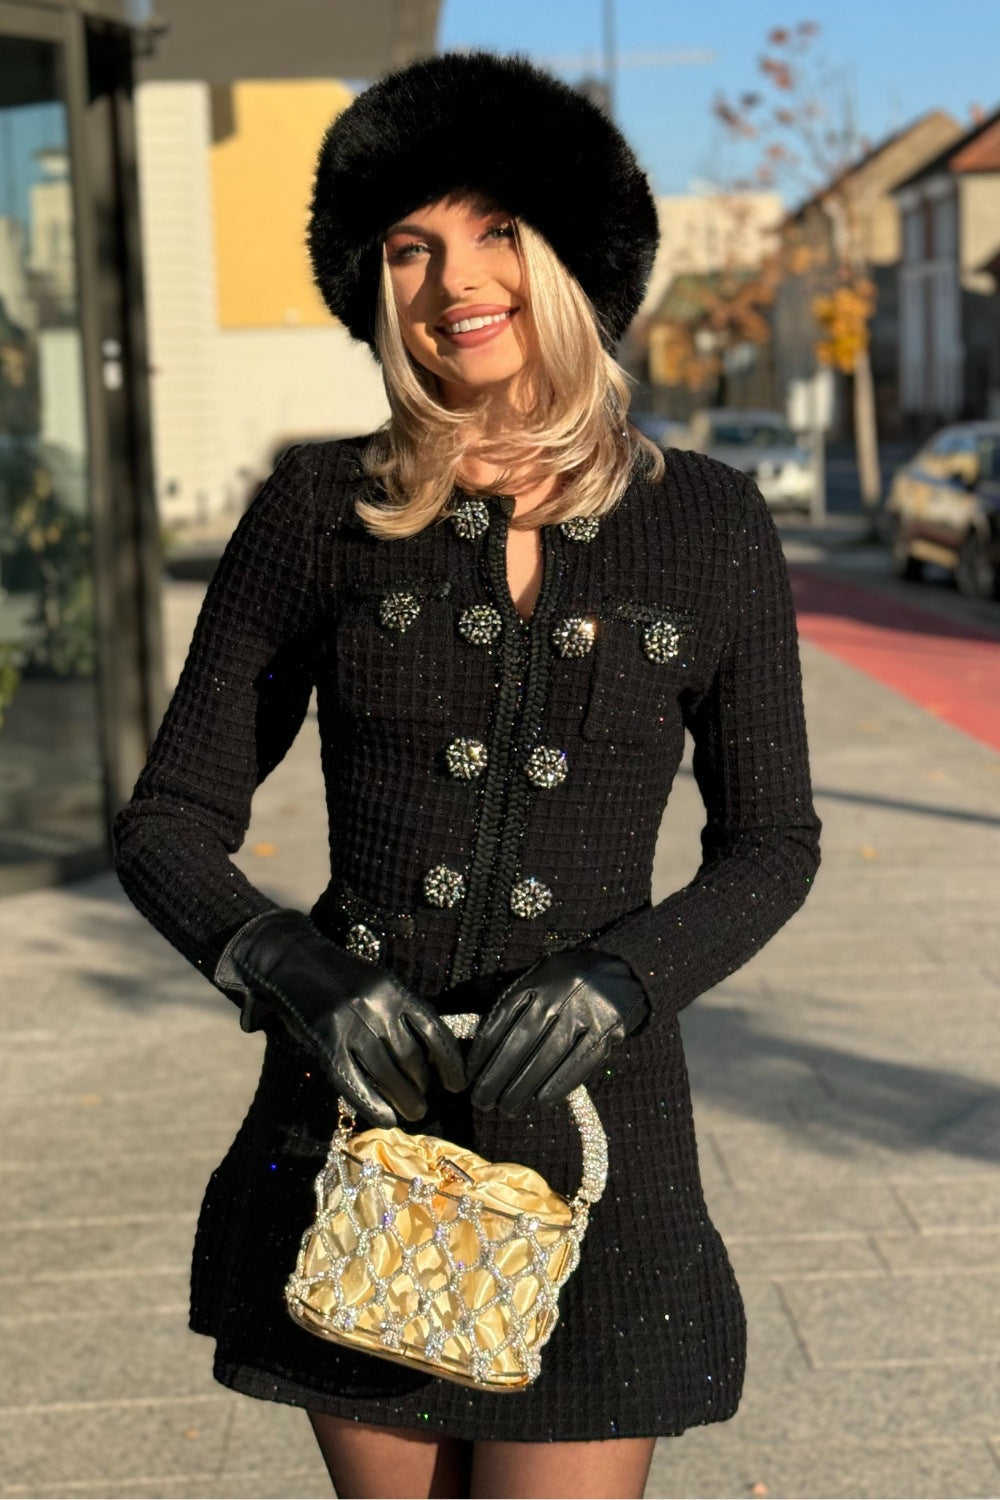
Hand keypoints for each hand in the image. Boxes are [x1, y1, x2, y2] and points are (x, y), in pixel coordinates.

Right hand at [213, 908, 465, 1127]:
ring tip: (412, 1113)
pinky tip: (387, 1117)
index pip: (434, 1030)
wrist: (291, 958)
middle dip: (422, 1086)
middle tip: (425, 1105)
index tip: (457, 1084)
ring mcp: (350, 1023)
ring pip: (386, 1073)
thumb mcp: (375, 985)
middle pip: (411, 1057)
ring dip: (404, 1099)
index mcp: (395, 989)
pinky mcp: (325, 1040)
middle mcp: (377, 1005)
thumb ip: (397, 1015)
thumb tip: (427, 1059)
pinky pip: (353, 1080)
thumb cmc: (338, 977)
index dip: (449, 1062)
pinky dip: (372, 1104)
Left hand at [465, 947, 648, 1117]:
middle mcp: (559, 996)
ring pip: (547, 1056)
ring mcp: (584, 1013)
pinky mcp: (606, 1031)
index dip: (484, 1048)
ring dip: (524, 1086)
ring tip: (507, 1106)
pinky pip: (580, 1063)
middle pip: (521, 1041)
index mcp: (538, 980)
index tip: (471, 1073)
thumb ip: (514, 1002)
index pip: (502, 1016)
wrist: (621, 971)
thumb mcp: (540, 978)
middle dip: (497, 1075)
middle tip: (482, 1100)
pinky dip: (559, 1084)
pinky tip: (542, 1100)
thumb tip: (481, 1041)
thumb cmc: (568, 982)